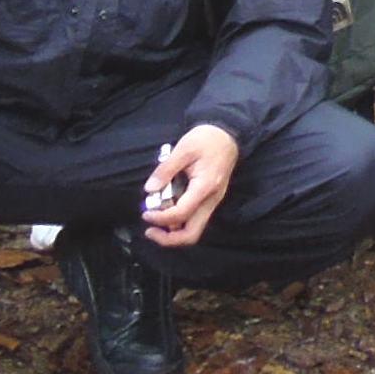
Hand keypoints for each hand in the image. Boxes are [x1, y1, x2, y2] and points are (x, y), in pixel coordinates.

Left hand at [142, 125, 240, 248]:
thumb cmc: (207, 139)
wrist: (229, 134)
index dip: (160, 218)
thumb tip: (149, 189)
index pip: (181, 214)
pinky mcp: (210, 199)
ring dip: (172, 231)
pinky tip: (167, 209)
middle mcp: (211, 200)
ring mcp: (212, 201)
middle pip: (191, 234)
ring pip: (193, 229)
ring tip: (156, 218)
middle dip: (168, 239)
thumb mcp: (184, 148)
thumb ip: (166, 169)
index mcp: (204, 187)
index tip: (145, 213)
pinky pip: (194, 219)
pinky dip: (178, 220)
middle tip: (150, 230)